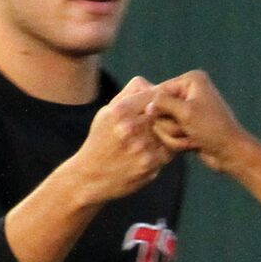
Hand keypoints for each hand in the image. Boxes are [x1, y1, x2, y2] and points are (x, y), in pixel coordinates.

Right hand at [67, 76, 174, 203]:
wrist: (90, 177)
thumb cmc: (100, 141)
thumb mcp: (106, 113)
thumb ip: (128, 96)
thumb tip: (151, 84)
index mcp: (119, 111)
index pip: (153, 94)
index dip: (162, 98)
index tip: (165, 103)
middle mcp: (130, 127)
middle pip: (164, 112)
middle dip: (168, 114)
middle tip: (171, 117)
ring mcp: (141, 147)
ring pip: (170, 132)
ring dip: (170, 133)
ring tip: (162, 135)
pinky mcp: (149, 165)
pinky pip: (169, 151)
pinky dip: (167, 150)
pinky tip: (158, 150)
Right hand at [147, 71, 250, 172]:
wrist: (230, 153)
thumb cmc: (212, 128)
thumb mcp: (185, 112)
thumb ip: (162, 103)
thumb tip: (147, 105)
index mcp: (191, 80)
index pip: (159, 91)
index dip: (158, 107)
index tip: (170, 118)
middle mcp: (188, 92)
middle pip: (159, 109)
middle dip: (171, 125)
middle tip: (187, 130)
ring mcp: (186, 111)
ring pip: (162, 124)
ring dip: (175, 136)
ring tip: (192, 138)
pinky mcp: (186, 127)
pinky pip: (168, 135)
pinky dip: (178, 142)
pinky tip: (193, 144)